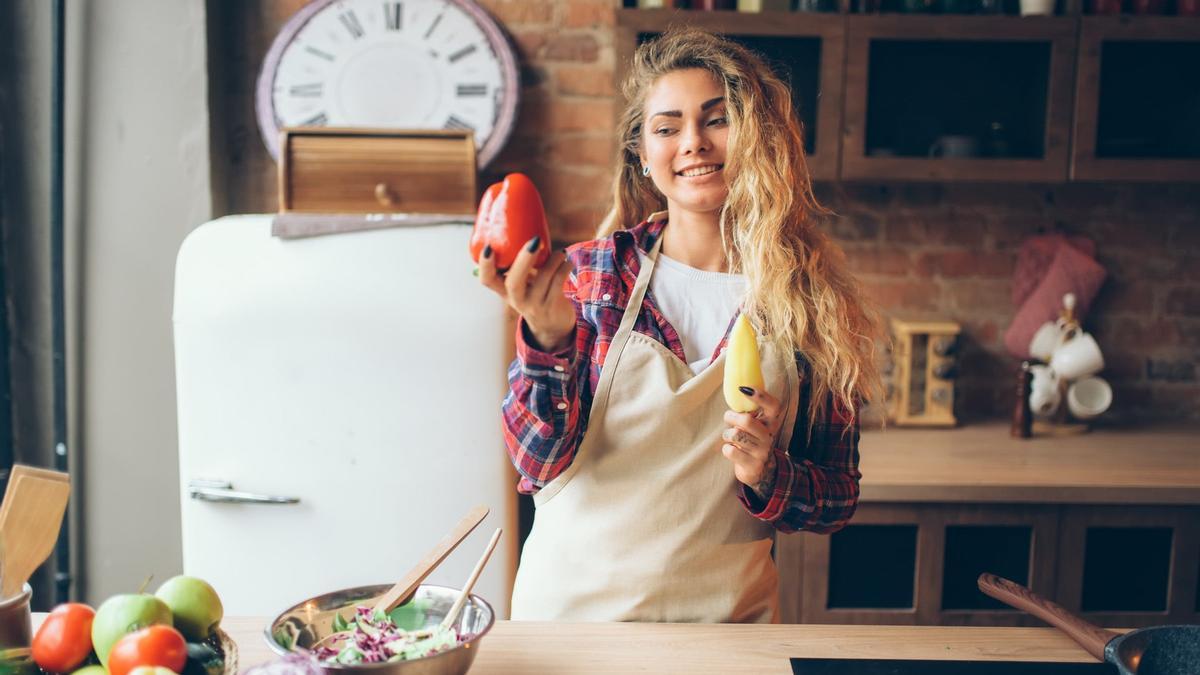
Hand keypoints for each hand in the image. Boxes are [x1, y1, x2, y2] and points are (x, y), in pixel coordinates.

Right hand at [478, 237, 575, 351]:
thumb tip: (526, 227)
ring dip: (553, 261)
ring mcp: (533, 305)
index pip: (487, 280)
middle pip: (513, 282)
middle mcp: (516, 299)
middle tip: (535, 241)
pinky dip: (564, 269)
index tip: (488, 247)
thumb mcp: (522, 282)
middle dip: (524, 260)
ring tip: (560, 252)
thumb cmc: (535, 293)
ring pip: (542, 280)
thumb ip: (520, 262)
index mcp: (503, 290)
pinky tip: (567, 262)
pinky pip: (558, 284)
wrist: (552, 325)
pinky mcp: (551, 307)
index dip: (485, 264)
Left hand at [721, 386, 785, 497]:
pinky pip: (730, 451)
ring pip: (735, 435)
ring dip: (727, 434)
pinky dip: (727, 449)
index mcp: (771, 423)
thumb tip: (737, 388)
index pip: (773, 406)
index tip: (744, 389)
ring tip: (731, 437)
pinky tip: (732, 450)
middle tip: (729, 419)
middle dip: (731, 417)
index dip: (761, 396)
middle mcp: (769, 436)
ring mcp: (762, 452)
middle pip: (747, 420)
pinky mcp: (752, 465)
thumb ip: (749, 412)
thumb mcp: (755, 425)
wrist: (759, 471)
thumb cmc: (752, 440)